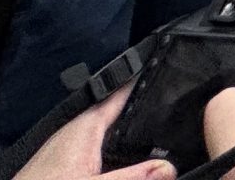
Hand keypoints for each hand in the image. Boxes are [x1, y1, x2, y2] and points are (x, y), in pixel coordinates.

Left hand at [6, 86, 175, 179]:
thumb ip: (132, 177)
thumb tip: (169, 167)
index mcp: (85, 126)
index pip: (120, 91)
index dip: (145, 78)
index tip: (167, 67)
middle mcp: (76, 131)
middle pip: (117, 112)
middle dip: (142, 110)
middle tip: (172, 107)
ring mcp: (68, 146)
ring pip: (106, 132)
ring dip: (127, 133)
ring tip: (154, 133)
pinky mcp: (62, 163)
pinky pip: (96, 148)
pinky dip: (112, 150)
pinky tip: (121, 164)